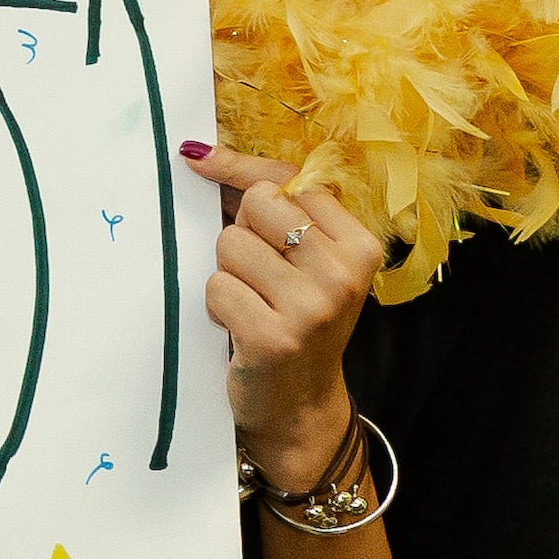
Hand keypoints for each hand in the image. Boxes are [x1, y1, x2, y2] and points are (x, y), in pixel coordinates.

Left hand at [181, 139, 378, 489]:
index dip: (244, 179)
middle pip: (256, 206)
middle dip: (242, 235)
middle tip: (260, 276)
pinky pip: (216, 288)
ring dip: (228, 275)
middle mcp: (343, 273)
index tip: (209, 171)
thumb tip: (199, 153)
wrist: (300, 405)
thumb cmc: (295, 318)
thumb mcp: (306, 261)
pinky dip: (218, 308)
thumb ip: (272, 206)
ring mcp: (312, 307)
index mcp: (359, 244)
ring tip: (252, 304)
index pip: (288, 180)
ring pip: (229, 245)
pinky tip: (241, 329)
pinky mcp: (274, 337)